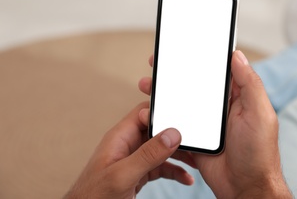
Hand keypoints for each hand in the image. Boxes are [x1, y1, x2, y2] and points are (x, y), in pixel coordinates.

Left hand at [65, 102, 195, 198]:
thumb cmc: (94, 197)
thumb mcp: (123, 175)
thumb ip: (147, 154)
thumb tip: (172, 134)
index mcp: (120, 137)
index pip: (144, 112)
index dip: (163, 111)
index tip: (184, 118)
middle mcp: (128, 145)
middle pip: (157, 130)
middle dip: (177, 135)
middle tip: (196, 142)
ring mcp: (134, 159)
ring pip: (162, 149)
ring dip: (179, 155)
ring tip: (196, 162)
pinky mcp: (138, 173)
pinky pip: (160, 167)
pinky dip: (174, 171)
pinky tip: (186, 178)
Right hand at [139, 51, 291, 197]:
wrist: (245, 187)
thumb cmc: (259, 153)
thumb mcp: (259, 114)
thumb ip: (249, 84)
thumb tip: (237, 56)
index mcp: (237, 97)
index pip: (217, 71)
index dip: (201, 58)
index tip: (185, 47)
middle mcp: (220, 107)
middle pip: (194, 84)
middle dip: (176, 73)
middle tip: (159, 63)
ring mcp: (206, 123)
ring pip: (183, 101)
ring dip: (166, 93)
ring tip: (149, 85)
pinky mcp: (195, 137)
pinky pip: (177, 122)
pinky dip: (164, 115)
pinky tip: (152, 110)